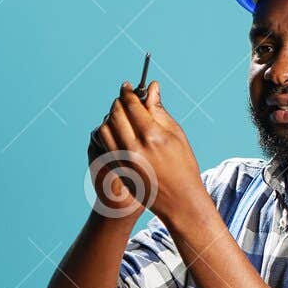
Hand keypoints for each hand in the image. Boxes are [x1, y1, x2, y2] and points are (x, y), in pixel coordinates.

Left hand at [88, 81, 207, 226]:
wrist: (179, 200)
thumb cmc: (183, 165)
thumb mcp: (176, 135)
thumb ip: (159, 111)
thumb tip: (152, 88)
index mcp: (152, 136)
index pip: (131, 105)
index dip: (128, 92)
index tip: (127, 86)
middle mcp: (134, 148)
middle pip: (115, 114)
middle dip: (118, 102)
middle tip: (123, 98)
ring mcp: (123, 161)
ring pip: (105, 129)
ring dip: (110, 118)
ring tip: (120, 116)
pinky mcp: (117, 170)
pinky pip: (104, 145)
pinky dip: (108, 134)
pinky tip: (118, 132)